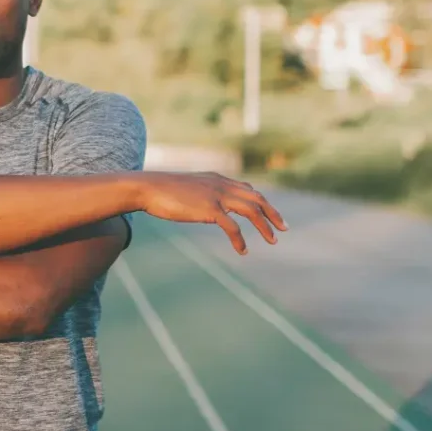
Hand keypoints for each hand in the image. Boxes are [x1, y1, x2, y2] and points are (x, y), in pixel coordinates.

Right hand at [136, 172, 286, 254]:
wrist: (147, 188)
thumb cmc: (161, 190)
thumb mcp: (186, 187)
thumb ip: (199, 192)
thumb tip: (202, 203)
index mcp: (217, 179)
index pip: (248, 189)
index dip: (262, 203)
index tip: (270, 215)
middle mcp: (221, 184)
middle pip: (256, 198)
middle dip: (272, 213)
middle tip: (284, 228)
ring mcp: (216, 196)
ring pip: (251, 210)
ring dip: (264, 226)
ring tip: (273, 240)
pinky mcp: (209, 209)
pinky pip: (232, 227)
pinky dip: (240, 239)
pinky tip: (243, 251)